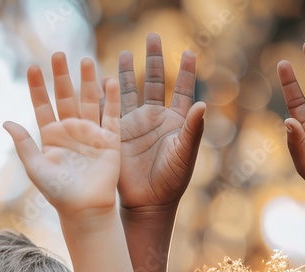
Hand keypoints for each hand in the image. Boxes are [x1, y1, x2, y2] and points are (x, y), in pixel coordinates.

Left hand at [4, 53, 120, 219]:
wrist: (85, 210)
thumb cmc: (58, 193)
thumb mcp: (36, 167)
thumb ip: (23, 144)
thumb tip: (5, 122)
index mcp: (51, 137)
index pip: (42, 106)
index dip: (37, 88)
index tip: (32, 68)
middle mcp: (71, 131)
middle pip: (66, 97)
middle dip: (62, 76)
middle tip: (59, 54)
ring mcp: (91, 133)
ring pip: (89, 100)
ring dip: (87, 81)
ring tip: (85, 60)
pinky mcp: (110, 140)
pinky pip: (111, 115)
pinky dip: (111, 98)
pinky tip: (109, 80)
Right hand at [118, 35, 204, 212]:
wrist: (147, 203)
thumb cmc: (171, 181)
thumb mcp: (184, 155)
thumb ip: (193, 130)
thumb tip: (202, 105)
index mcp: (175, 121)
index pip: (182, 89)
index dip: (185, 71)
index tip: (188, 51)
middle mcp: (154, 118)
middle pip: (155, 81)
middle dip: (154, 59)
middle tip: (152, 36)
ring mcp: (134, 124)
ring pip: (130, 90)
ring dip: (128, 71)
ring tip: (127, 52)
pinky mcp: (116, 134)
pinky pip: (110, 108)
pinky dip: (107, 94)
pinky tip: (103, 77)